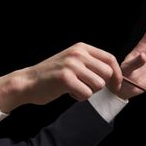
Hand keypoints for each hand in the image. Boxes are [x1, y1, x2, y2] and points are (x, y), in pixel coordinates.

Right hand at [0, 43, 122, 111]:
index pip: (110, 59)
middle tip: (88, 88)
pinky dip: (80, 97)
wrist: (28, 82)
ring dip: (89, 91)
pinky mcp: (66, 78)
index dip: (117, 75)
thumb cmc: (52, 75)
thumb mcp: (72, 61)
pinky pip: (87, 93)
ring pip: (98, 84)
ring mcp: (71, 65)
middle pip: (107, 73)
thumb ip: (90, 63)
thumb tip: (114, 74)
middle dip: (101, 85)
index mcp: (81, 48)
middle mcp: (77, 54)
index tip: (116, 86)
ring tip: (75, 88)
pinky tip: (69, 92)